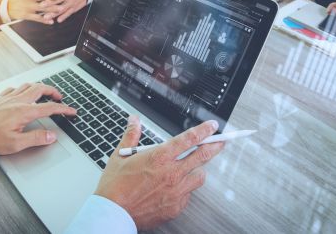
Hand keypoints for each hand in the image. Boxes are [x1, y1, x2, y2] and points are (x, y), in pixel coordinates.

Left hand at [0, 83, 75, 154]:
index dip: (63, 109)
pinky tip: (23, 93)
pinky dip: (23, 89)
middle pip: (41, 89)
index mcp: (24, 112)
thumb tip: (51, 136)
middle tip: (60, 98)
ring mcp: (9, 97)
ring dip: (40, 87)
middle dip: (53, 91)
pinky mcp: (0, 98)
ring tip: (45, 92)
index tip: (71, 111)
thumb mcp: (15, 144)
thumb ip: (36, 139)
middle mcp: (18, 101)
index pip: (50, 108)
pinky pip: (15, 88)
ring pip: (29, 85)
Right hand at [95, 116, 223, 229]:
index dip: (204, 130)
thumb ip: (131, 136)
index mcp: (159, 157)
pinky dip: (185, 189)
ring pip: (199, 176)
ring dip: (198, 169)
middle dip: (215, 146)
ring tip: (193, 167)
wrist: (114, 213)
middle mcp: (171, 173)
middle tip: (221, 141)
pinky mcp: (175, 206)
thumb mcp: (120, 156)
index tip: (212, 126)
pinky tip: (176, 187)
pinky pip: (188, 194)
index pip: (188, 139)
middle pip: (202, 156)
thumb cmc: (115, 186)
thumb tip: (134, 121)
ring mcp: (175, 191)